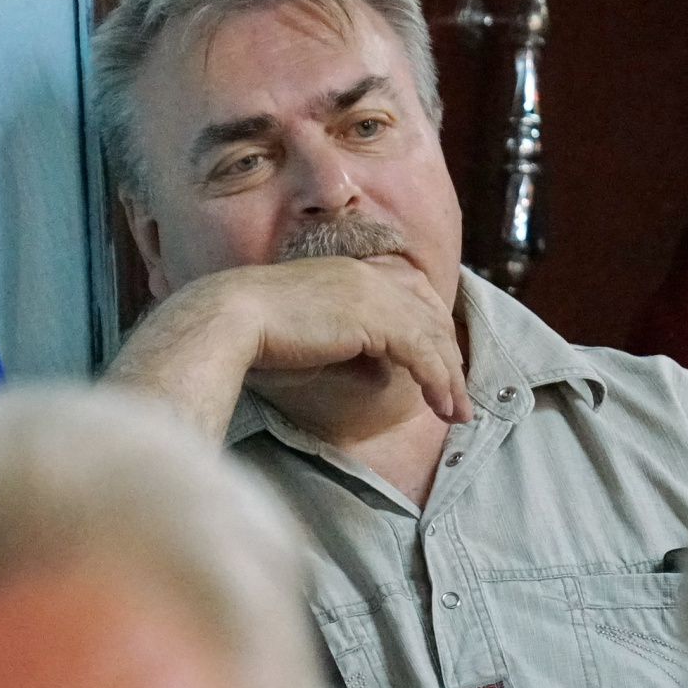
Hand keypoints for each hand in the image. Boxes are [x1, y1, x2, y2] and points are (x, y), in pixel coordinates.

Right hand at [104, 257, 472, 439]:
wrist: (229, 318)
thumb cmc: (254, 335)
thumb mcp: (309, 335)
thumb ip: (341, 343)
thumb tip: (364, 371)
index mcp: (351, 274)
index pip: (410, 301)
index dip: (431, 338)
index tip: (439, 373)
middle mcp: (368, 276)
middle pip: (430, 317)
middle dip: (449, 360)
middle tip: (458, 399)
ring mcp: (373, 292)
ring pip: (432, 336)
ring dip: (449, 377)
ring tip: (457, 412)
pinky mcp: (374, 316)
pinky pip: (421, 350)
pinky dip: (438, 380)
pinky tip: (442, 406)